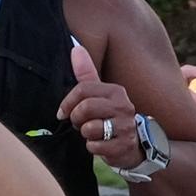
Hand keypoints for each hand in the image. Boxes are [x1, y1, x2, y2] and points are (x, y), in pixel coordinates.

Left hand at [57, 45, 143, 165]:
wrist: (133, 145)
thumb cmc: (109, 118)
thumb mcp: (99, 95)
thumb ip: (86, 73)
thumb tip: (75, 48)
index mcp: (116, 91)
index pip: (83, 89)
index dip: (67, 102)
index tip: (63, 112)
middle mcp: (124, 106)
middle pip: (84, 108)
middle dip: (76, 119)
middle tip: (80, 123)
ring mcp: (126, 126)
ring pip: (89, 128)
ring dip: (85, 134)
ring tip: (94, 133)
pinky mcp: (124, 145)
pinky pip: (94, 146)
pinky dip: (92, 148)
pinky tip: (101, 144)